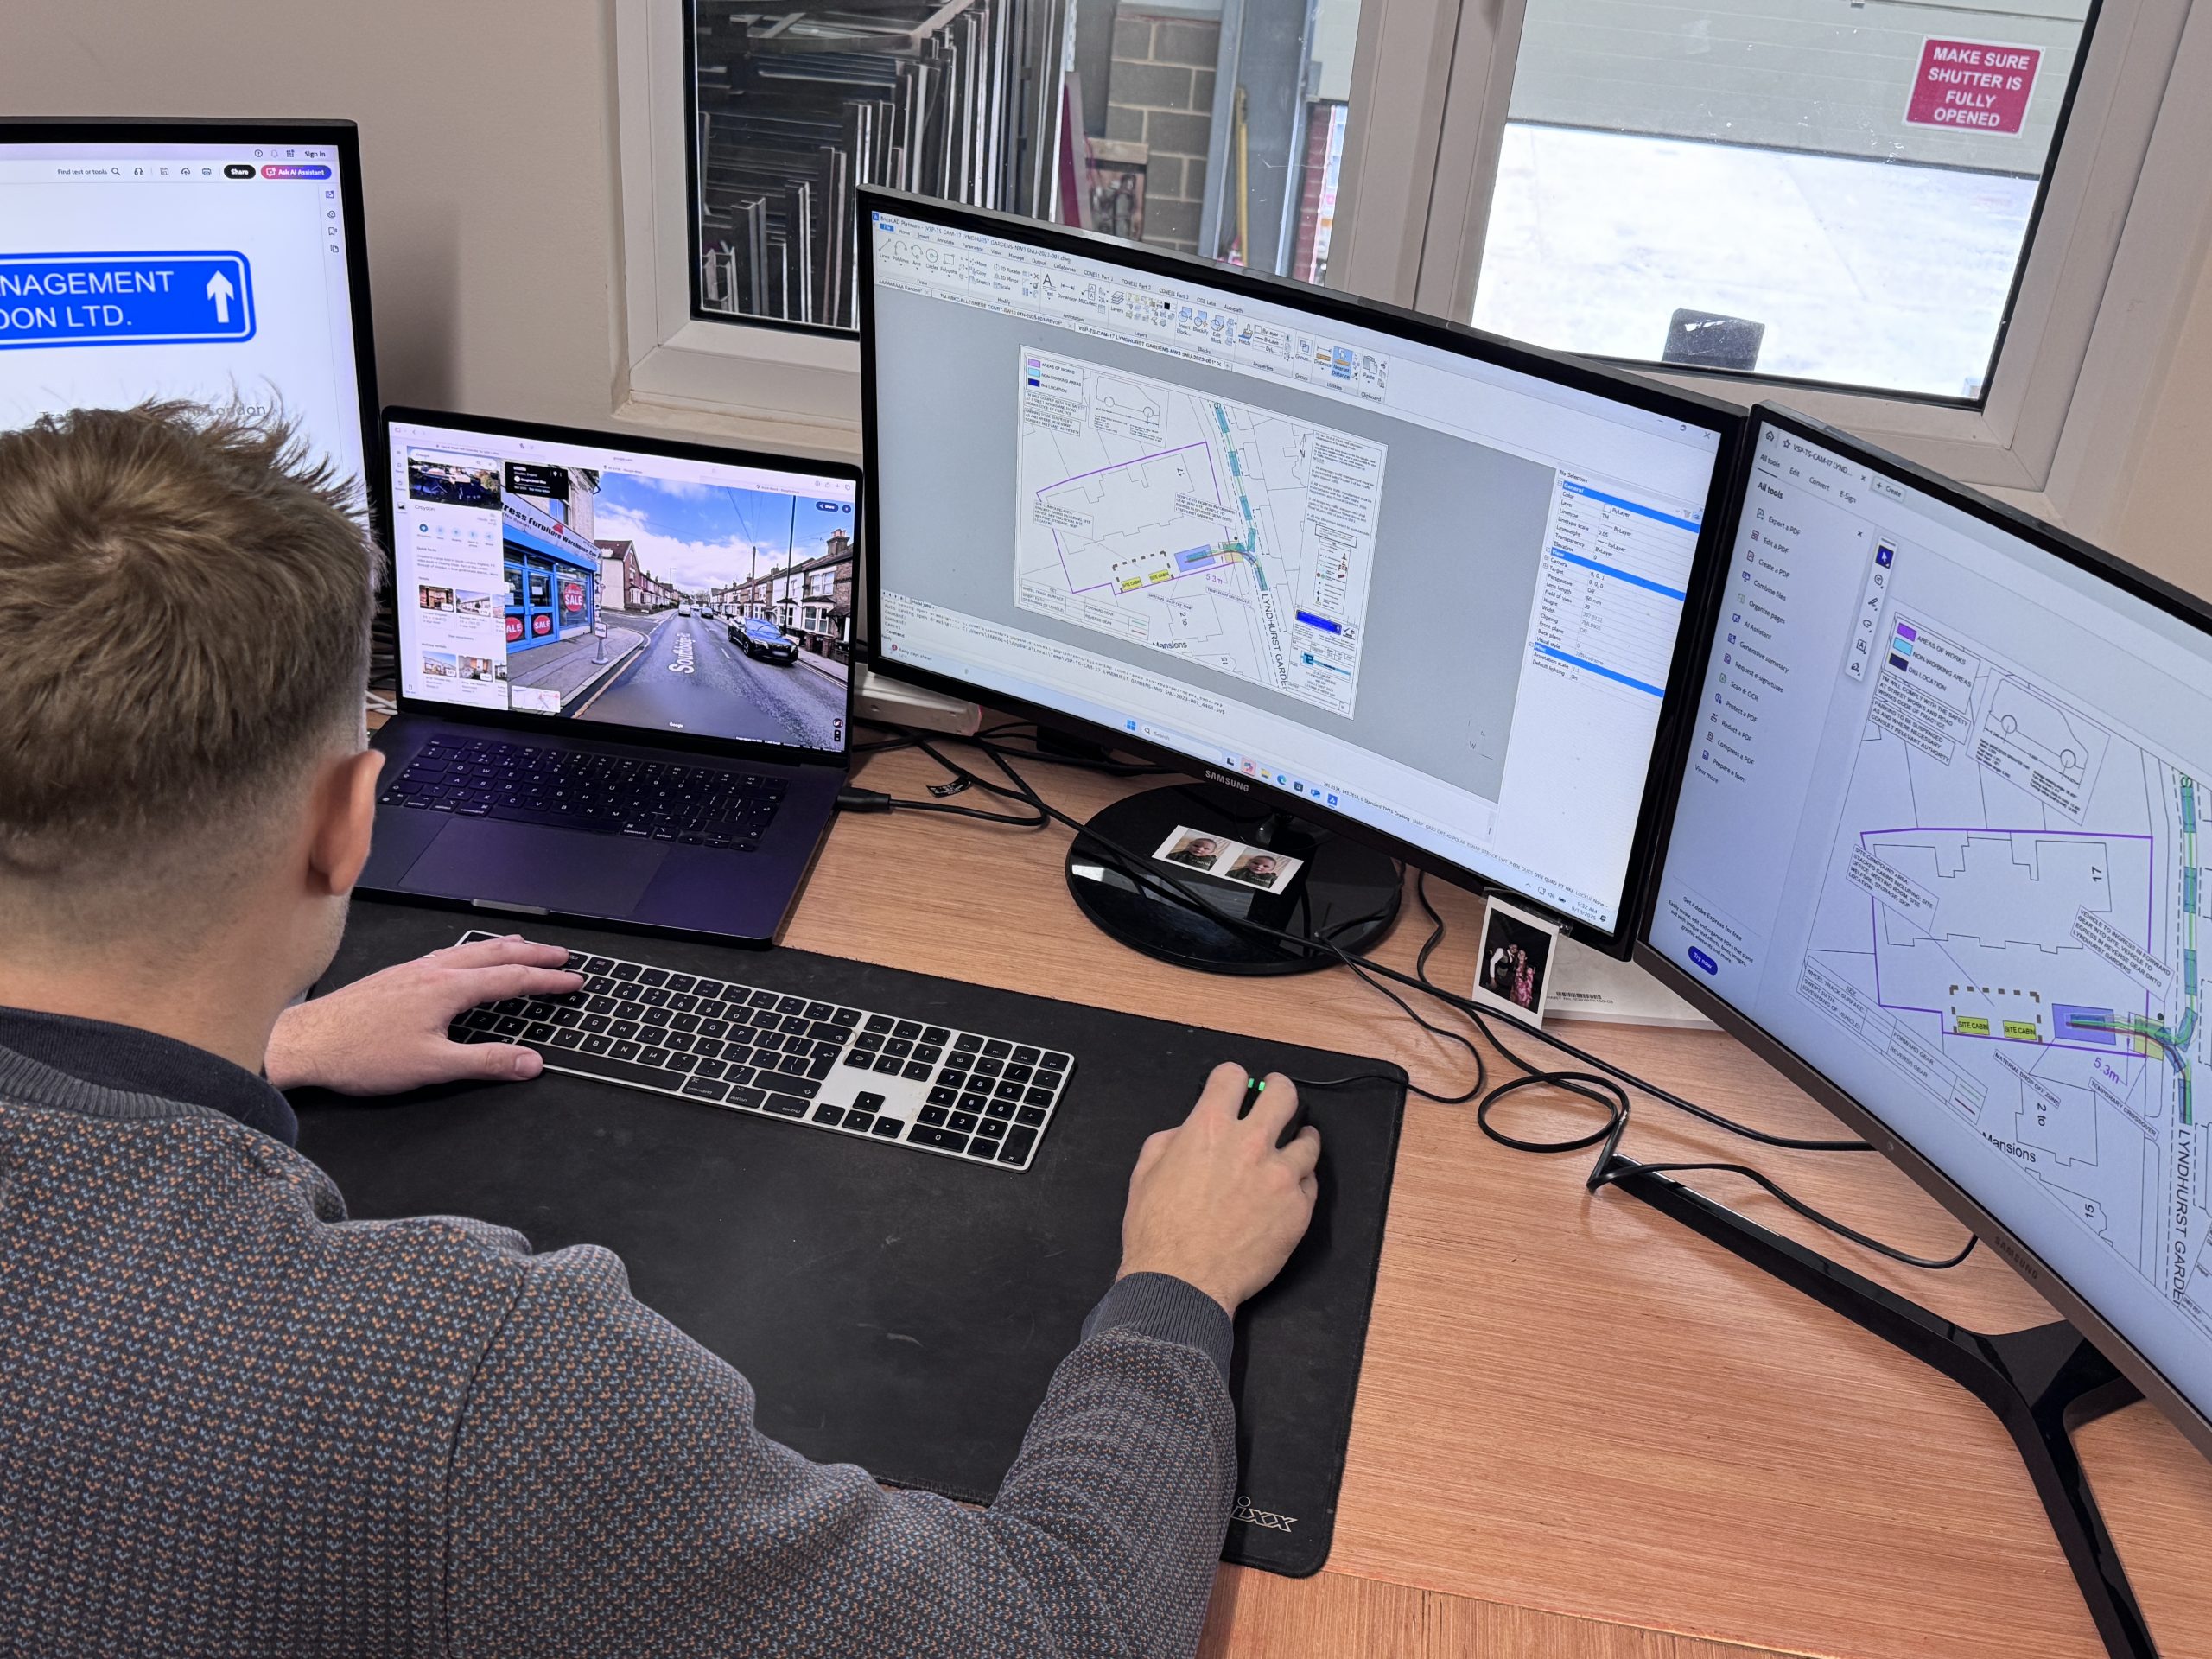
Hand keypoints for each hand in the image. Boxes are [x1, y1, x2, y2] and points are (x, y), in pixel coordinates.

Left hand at [265, 935, 582, 1094]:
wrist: (306, 1042)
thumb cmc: (360, 1054)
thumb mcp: (433, 1067)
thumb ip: (486, 1062)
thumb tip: (529, 1061)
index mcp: (448, 989)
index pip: (512, 979)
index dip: (547, 980)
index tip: (572, 979)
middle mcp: (432, 971)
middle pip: (495, 954)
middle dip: (533, 954)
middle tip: (561, 954)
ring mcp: (412, 970)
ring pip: (468, 949)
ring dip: (501, 947)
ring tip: (521, 946)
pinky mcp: (395, 976)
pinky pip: (444, 953)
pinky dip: (468, 951)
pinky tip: (461, 958)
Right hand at [1115, 1061, 1320, 1315]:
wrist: (1182, 1283)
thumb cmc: (1158, 1233)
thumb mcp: (1146, 1171)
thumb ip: (1173, 1139)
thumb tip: (1190, 1130)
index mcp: (1210, 1128)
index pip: (1233, 1076)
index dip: (1233, 1078)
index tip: (1236, 1086)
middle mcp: (1251, 1144)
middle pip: (1283, 1094)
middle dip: (1280, 1089)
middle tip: (1278, 1095)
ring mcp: (1280, 1176)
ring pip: (1308, 1140)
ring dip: (1299, 1138)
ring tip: (1295, 1143)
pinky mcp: (1299, 1209)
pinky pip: (1310, 1183)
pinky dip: (1300, 1182)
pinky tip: (1289, 1188)